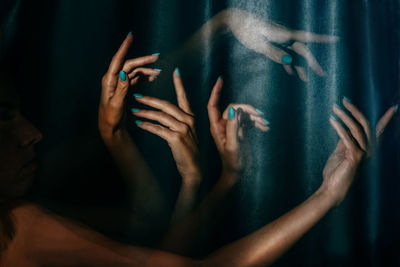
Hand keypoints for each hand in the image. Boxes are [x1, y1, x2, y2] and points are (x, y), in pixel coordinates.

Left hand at [98, 33, 160, 140]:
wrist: (110, 126)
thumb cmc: (111, 117)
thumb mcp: (116, 104)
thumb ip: (121, 89)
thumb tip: (124, 73)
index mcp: (110, 80)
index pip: (118, 60)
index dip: (124, 48)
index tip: (130, 37)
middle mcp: (114, 79)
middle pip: (129, 64)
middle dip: (143, 60)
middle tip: (156, 57)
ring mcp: (119, 82)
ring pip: (134, 71)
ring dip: (146, 70)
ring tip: (158, 72)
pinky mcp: (124, 87)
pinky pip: (135, 78)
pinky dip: (144, 76)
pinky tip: (152, 77)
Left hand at [132, 68, 200, 185]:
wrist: (194, 168)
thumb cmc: (187, 151)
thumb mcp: (186, 133)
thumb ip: (177, 121)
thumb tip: (164, 112)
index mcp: (190, 117)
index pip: (184, 97)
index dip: (180, 84)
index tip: (175, 71)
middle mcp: (188, 120)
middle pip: (167, 105)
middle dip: (150, 100)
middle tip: (136, 96)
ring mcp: (183, 129)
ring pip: (160, 116)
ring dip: (145, 113)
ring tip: (133, 111)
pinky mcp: (176, 138)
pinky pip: (158, 129)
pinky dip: (147, 126)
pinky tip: (138, 124)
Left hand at [207, 77, 268, 177]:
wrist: (238, 174)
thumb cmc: (233, 163)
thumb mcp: (233, 146)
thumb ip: (232, 128)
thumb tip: (233, 109)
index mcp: (216, 127)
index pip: (213, 105)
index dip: (216, 92)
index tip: (220, 79)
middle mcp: (223, 125)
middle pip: (234, 108)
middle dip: (247, 109)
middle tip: (260, 116)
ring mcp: (232, 127)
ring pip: (242, 114)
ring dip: (254, 116)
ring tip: (265, 124)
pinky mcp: (240, 131)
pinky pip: (248, 121)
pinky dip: (257, 122)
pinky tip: (265, 128)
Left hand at [222, 8, 337, 80]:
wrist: (234, 20)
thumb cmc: (245, 30)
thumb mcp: (258, 44)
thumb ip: (274, 53)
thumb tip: (289, 62)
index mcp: (284, 35)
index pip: (308, 38)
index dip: (323, 39)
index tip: (337, 39)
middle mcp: (284, 36)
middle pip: (302, 50)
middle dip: (312, 63)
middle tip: (322, 75)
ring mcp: (278, 39)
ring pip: (294, 54)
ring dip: (300, 66)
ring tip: (306, 80)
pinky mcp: (272, 42)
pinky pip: (284, 54)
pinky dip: (288, 63)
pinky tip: (290, 72)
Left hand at [321, 98, 396, 205]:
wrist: (332, 189)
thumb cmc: (336, 172)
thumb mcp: (341, 152)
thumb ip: (345, 141)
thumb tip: (345, 128)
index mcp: (367, 149)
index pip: (377, 130)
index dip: (385, 119)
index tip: (393, 108)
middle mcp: (369, 150)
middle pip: (366, 125)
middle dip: (355, 110)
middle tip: (343, 100)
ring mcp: (364, 154)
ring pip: (357, 129)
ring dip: (344, 116)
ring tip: (334, 108)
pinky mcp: (355, 157)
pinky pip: (348, 138)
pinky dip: (339, 128)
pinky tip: (332, 120)